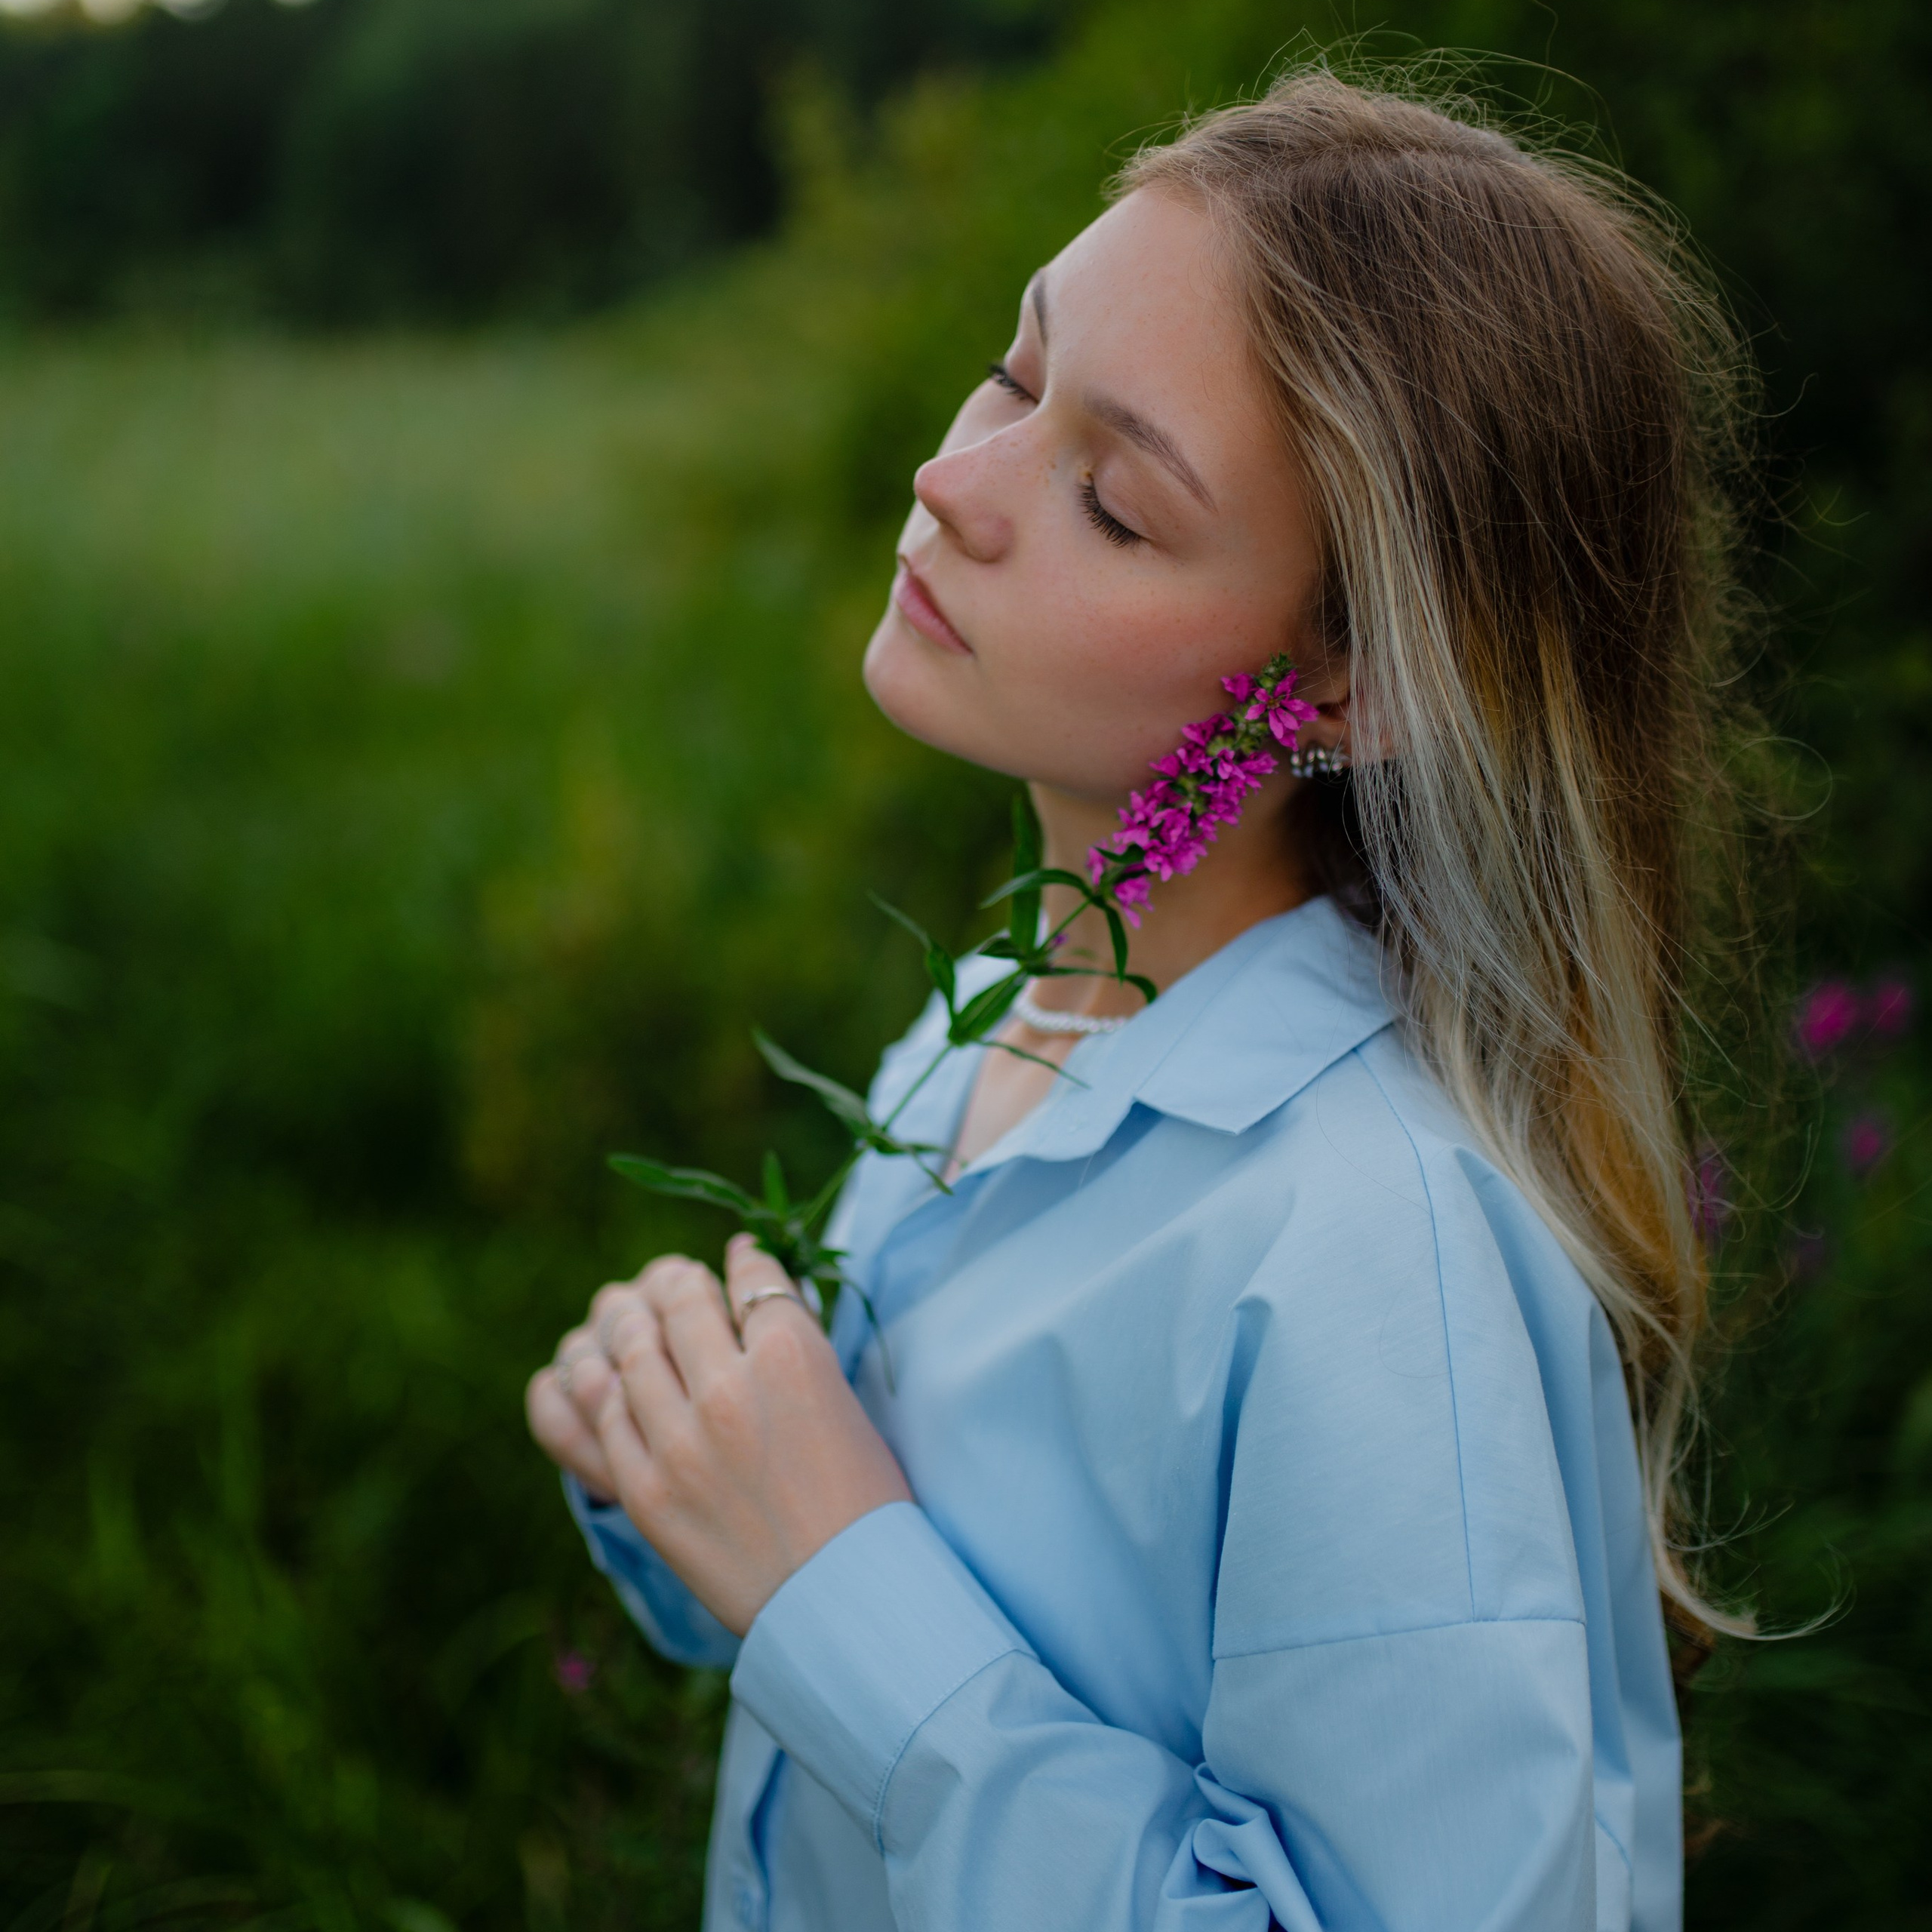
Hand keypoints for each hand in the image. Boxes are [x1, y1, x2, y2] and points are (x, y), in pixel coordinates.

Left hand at [525, 1236, 912, 1634]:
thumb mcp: (842, 1395)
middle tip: (684, 1286)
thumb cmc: (864, 1495)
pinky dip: (612, 1389)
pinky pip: (606, 1415)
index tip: (739, 1266)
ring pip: (631, 1349)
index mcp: (792, 1358)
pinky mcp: (644, 1492)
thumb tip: (747, 1269)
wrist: (842, 1600)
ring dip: (635, 1324)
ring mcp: (677, 1444)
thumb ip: (792, 1331)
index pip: (750, 1278)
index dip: (743, 1264)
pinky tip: (629, 1386)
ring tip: (643, 1322)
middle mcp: (728, 1390)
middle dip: (681, 1283)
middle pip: (681, 1301)